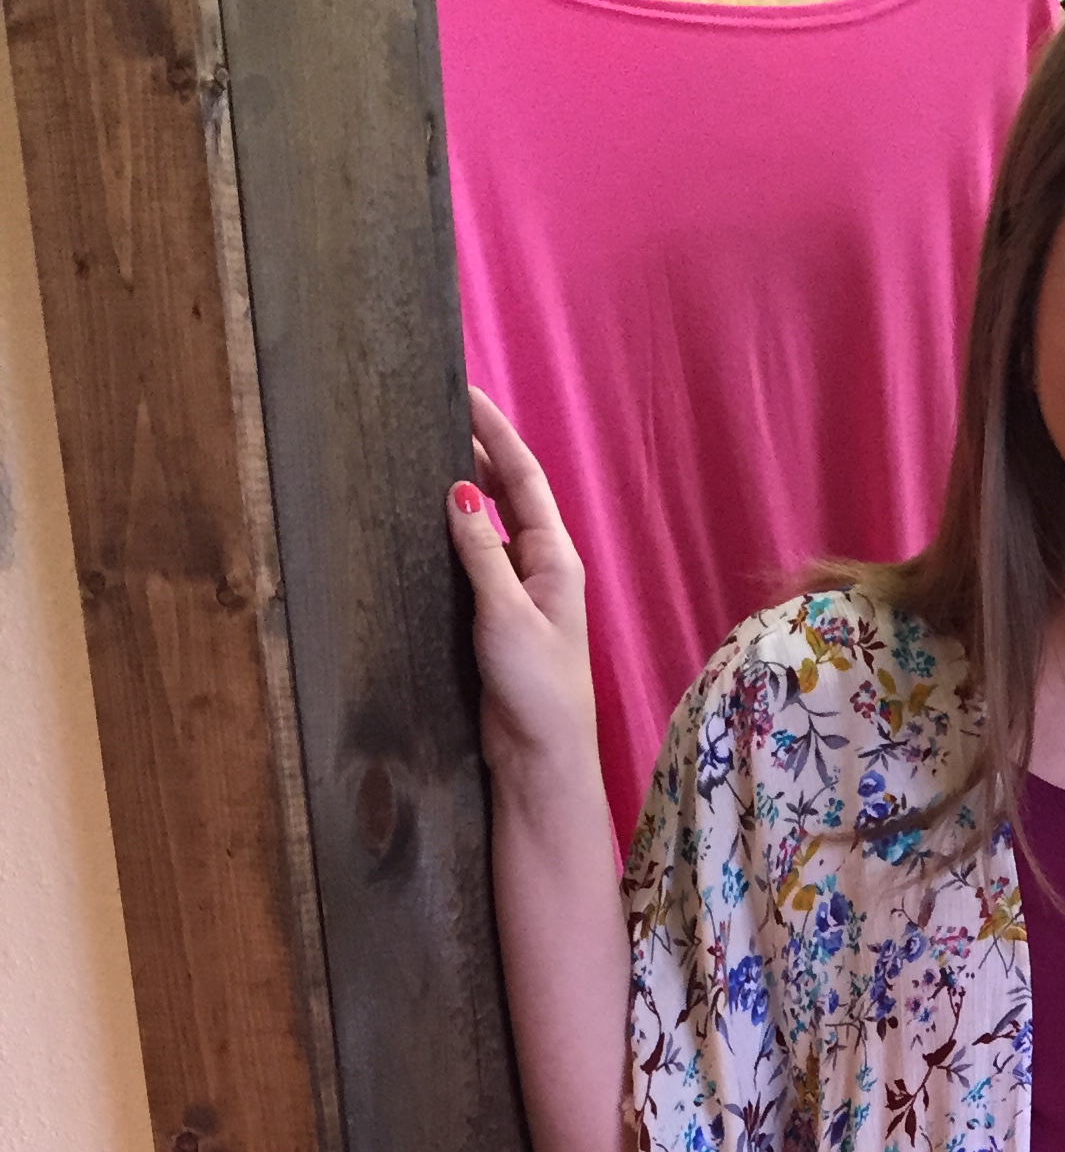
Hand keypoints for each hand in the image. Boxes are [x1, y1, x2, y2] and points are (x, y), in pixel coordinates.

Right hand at [444, 386, 600, 782]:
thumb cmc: (537, 690)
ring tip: (424, 451)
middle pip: (508, 496)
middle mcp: (540, 569)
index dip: (495, 434)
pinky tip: (422, 522)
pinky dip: (451, 536)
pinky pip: (473, 562)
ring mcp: (518, 594)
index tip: (466, 392)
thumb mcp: (506, 614)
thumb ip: (482, 552)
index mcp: (555, 560)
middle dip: (478, 452)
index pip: (523, 479)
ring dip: (462, 491)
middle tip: (437, 411)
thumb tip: (461, 490)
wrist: (540, 759)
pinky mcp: (495, 620)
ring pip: (488, 527)